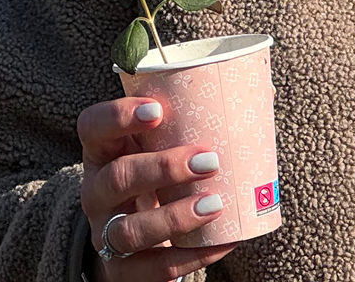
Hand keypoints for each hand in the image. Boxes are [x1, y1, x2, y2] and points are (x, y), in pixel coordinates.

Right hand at [78, 97, 234, 280]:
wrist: (132, 246)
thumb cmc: (156, 182)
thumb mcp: (157, 151)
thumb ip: (195, 123)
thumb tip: (263, 90)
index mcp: (102, 153)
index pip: (92, 127)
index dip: (118, 116)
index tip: (158, 109)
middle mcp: (96, 193)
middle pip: (116, 178)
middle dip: (162, 168)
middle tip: (209, 160)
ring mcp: (106, 234)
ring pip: (130, 230)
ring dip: (175, 217)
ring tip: (215, 205)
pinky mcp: (125, 272)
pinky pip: (156, 268)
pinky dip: (193, 256)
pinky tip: (225, 241)